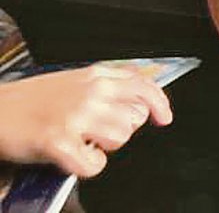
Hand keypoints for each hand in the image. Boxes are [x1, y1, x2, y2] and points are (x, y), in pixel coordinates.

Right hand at [0, 64, 172, 176]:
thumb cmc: (31, 100)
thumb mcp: (74, 81)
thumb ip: (106, 85)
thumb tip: (141, 96)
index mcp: (96, 76)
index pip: (144, 85)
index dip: (159, 104)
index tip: (164, 118)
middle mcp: (91, 92)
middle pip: (136, 117)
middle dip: (122, 129)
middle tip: (98, 132)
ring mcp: (76, 116)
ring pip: (121, 138)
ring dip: (104, 147)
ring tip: (81, 142)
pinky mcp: (59, 141)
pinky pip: (95, 163)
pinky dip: (87, 166)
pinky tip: (73, 156)